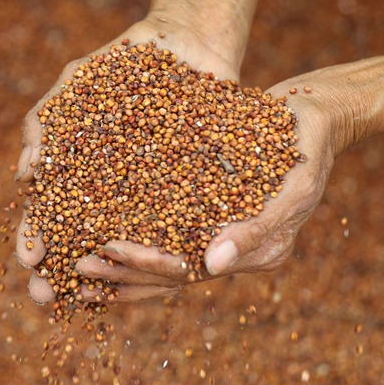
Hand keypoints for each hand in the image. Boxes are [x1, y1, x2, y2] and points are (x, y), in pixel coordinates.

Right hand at [14, 15, 243, 303]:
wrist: (187, 41)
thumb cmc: (124, 62)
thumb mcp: (78, 84)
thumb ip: (46, 121)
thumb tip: (25, 174)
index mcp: (77, 172)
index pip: (47, 212)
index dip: (35, 236)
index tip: (26, 259)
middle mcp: (110, 193)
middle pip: (79, 239)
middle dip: (59, 270)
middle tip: (44, 298)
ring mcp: (150, 198)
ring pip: (124, 242)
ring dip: (104, 272)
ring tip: (90, 297)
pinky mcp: (191, 196)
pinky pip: (175, 228)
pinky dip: (162, 250)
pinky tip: (155, 270)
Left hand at [73, 82, 338, 300]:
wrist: (314, 112)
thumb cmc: (310, 147)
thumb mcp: (293, 189)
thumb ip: (257, 230)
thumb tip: (211, 266)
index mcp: (251, 255)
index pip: (185, 272)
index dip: (141, 266)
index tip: (101, 253)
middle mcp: (227, 248)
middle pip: (163, 270)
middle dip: (117, 271)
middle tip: (71, 266)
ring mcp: (213, 226)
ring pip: (155, 248)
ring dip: (115, 256)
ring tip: (69, 253)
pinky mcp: (201, 198)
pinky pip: (158, 216)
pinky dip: (126, 220)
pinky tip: (91, 213)